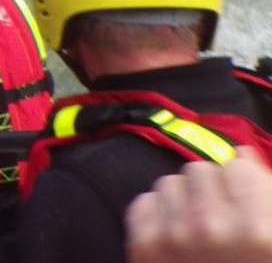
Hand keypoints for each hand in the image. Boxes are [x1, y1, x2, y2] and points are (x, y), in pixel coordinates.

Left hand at [126, 151, 271, 262]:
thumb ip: (267, 193)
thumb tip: (243, 155)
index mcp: (258, 231)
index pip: (238, 166)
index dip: (243, 183)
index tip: (245, 203)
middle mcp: (213, 229)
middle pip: (200, 170)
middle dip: (211, 191)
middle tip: (220, 219)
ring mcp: (174, 238)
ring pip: (169, 182)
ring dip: (183, 201)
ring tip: (197, 230)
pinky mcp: (143, 247)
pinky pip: (145, 201)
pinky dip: (159, 216)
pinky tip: (175, 237)